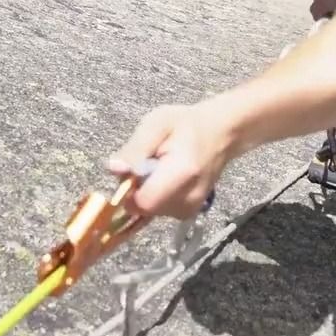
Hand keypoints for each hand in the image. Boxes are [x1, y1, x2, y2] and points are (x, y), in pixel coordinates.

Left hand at [107, 103, 233, 219]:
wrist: (220, 133)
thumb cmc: (187, 124)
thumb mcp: (157, 123)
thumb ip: (135, 147)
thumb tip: (114, 169)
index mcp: (182, 174)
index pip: (143, 203)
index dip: (129, 190)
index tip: (133, 170)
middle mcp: (188, 199)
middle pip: (144, 209)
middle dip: (136, 189)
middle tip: (148, 164)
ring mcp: (190, 209)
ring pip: (149, 212)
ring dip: (146, 192)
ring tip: (159, 168)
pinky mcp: (189, 212)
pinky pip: (159, 211)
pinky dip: (156, 197)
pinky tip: (165, 178)